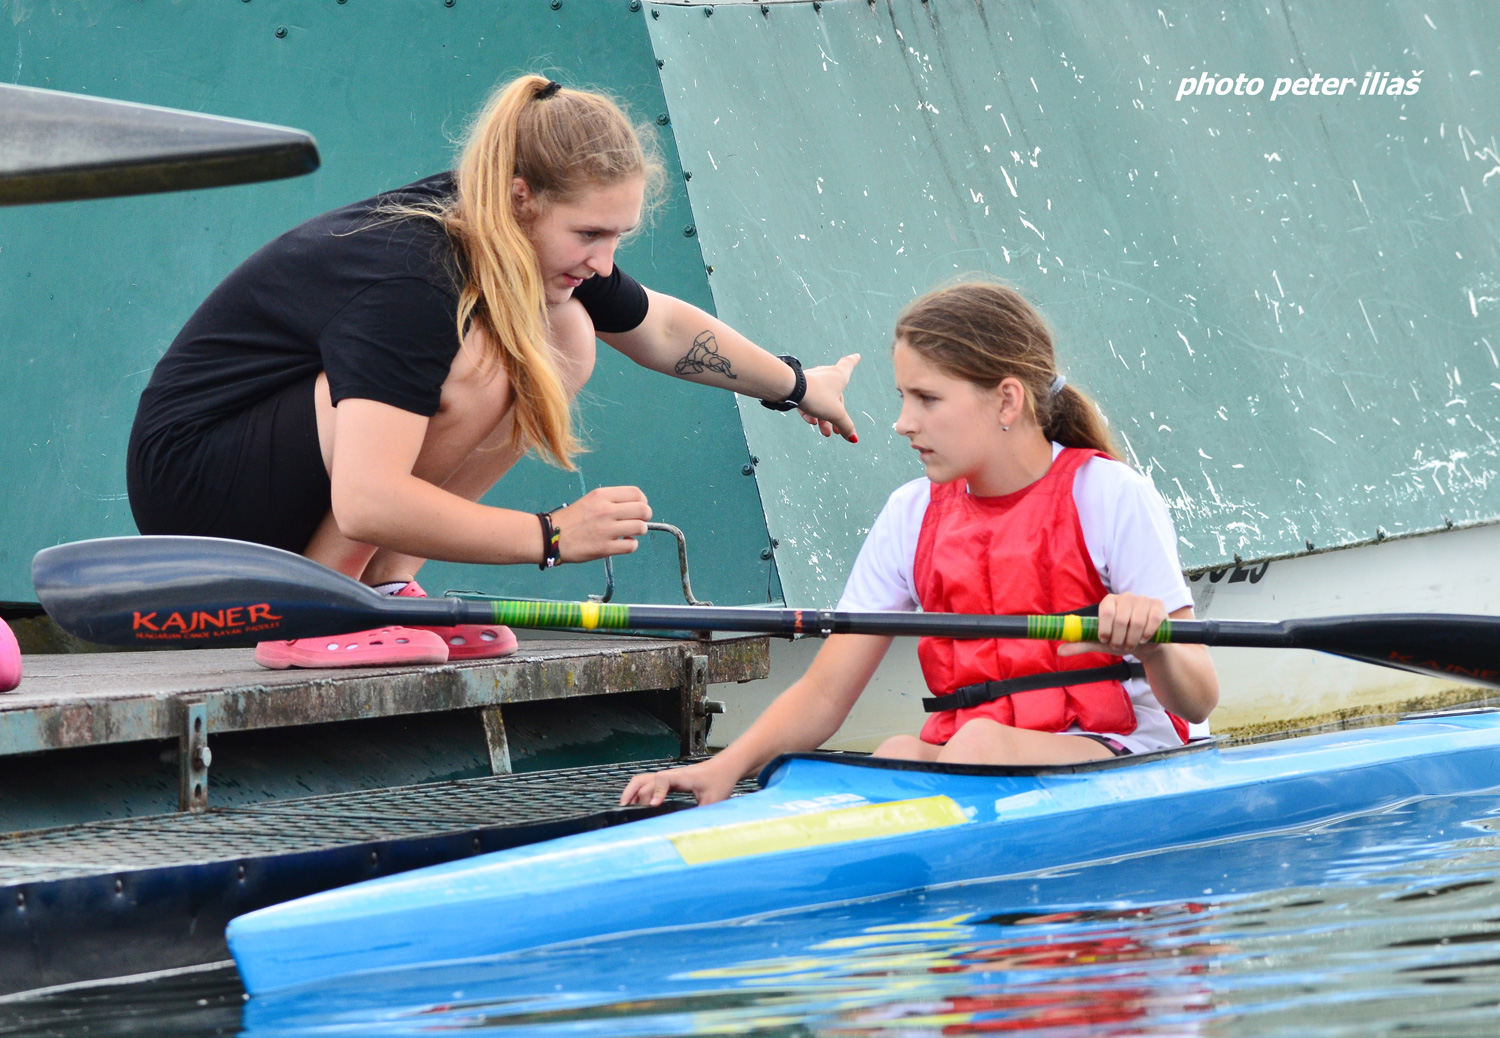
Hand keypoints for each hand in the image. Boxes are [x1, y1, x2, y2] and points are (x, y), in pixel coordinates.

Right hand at [551, 486, 650, 561]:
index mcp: (602, 496)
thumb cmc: (570, 519)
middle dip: (645, 516)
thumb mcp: (590, 501)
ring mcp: (606, 529)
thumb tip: (634, 509)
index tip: (639, 508)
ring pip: (640, 527)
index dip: (643, 501)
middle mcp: (606, 510)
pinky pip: (631, 546)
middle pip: (643, 509)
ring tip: (630, 533)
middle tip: (639, 521)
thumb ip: (611, 502)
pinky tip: (622, 543)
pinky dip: (631, 545)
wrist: (550, 536)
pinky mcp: (605, 547)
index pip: (636, 493)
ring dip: (639, 531)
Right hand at [620, 759, 739, 805]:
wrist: (725, 767)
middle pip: (643, 779)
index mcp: (682, 777)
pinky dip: (638, 792)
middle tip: (625, 811)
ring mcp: (668, 777)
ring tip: (624, 808)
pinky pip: (648, 784)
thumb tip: (692, 830)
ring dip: (632, 792)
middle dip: (632, 794)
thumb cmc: (720, 780)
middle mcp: (671, 775)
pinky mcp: (669, 781)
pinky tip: (636, 805)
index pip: (661, 780)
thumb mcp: (714, 801)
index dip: (655, 793)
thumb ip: (701, 814)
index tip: (653, 806)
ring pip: (642, 780)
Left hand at [795, 353, 860, 441]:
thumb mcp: (835, 414)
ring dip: (823, 418)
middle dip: (836, 414)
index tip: (857, 355)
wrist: (790, 389)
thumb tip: (854, 438)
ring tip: (824, 432)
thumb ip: (845, 426)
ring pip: (821, 400)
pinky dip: (811, 411)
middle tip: (836, 431)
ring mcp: (812, 380)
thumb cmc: (818, 396)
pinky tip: (810, 422)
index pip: (848, 365)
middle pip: (835, 395)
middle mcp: (826, 374)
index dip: (853, 361)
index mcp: (839, 376)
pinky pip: (808, 399)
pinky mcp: (799, 386)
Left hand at [1057, 593, 1167, 657]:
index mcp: (1109, 601)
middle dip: (1120, 638)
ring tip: (1132, 644)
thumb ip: (1081, 644)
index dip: (1105, 629)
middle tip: (1120, 646)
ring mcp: (1143, 599)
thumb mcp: (1100, 643)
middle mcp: (1126, 596)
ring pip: (1138, 621)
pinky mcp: (1158, 605)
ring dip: (1134, 639)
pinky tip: (1146, 638)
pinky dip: (1148, 633)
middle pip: (1122, 618)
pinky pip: (1153, 619)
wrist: (1145, 645)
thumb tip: (1059, 651)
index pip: (1105, 611)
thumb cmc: (1120, 639)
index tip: (1106, 640)